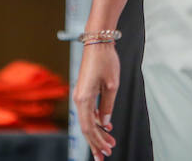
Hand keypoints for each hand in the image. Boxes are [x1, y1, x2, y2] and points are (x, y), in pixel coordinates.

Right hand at [72, 43, 118, 159]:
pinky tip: (106, 126)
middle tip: (105, 155)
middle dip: (96, 142)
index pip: (89, 127)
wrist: (97, 42)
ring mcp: (80, 95)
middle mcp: (78, 99)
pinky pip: (88, 111)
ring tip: (109, 143)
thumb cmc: (105, 60)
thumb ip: (108, 106)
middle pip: (86, 127)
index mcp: (84, 99)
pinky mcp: (84, 91)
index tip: (107, 151)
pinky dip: (96, 121)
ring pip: (87, 120)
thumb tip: (106, 122)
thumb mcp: (112, 85)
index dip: (98, 141)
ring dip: (97, 133)